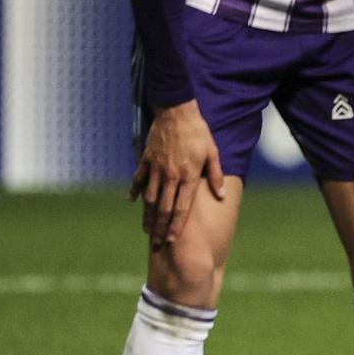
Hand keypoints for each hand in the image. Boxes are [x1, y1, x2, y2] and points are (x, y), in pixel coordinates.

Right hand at [129, 100, 225, 247]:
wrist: (176, 112)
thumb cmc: (198, 132)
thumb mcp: (213, 152)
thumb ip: (215, 175)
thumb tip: (220, 195)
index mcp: (188, 176)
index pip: (182, 207)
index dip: (176, 225)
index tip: (171, 239)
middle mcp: (170, 176)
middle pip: (164, 207)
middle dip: (160, 227)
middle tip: (157, 242)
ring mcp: (156, 168)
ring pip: (149, 198)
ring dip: (147, 215)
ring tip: (146, 229)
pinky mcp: (146, 160)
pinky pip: (138, 179)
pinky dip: (135, 191)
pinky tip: (132, 202)